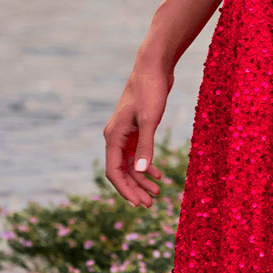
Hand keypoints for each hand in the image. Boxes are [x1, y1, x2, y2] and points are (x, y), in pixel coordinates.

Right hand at [103, 56, 173, 207]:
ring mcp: (125, 133)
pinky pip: (138, 154)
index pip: (114, 171)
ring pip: (131, 164)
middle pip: (122, 171)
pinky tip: (159, 175)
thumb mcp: (149, 120)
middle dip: (135, 189)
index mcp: (113, 136)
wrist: (154, 68)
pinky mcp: (137, 129)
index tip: (138, 204)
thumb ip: (146, 147)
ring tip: (158, 193)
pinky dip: (147, 166)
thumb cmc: (150, 91)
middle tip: (150, 205)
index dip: (125, 190)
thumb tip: (143, 173)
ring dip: (143, 179)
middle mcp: (115, 137)